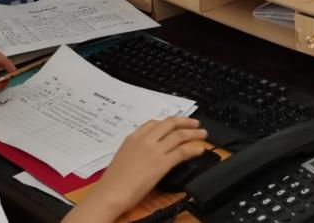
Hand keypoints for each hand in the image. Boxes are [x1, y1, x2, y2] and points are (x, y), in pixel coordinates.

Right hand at [65, 117, 207, 222]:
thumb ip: (136, 149)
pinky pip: (182, 152)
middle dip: (185, 121)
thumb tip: (146, 152)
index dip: (169, 122)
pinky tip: (200, 150)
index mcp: (133, 137)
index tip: (176, 123)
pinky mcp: (162, 163)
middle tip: (195, 124)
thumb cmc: (113, 180)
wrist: (111, 192)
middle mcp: (146, 140)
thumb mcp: (123, 156)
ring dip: (194, 133)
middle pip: (170, 123)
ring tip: (202, 134)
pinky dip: (193, 149)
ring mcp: (155, 150)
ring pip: (179, 135)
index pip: (155, 123)